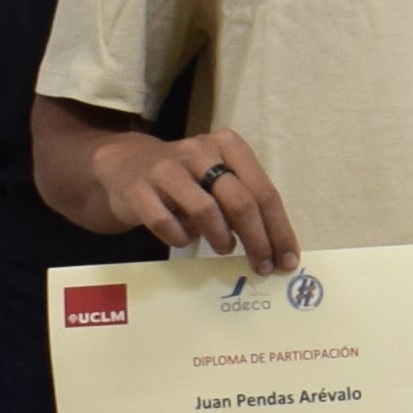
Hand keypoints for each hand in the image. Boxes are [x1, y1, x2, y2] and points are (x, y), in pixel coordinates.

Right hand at [75, 125, 292, 273]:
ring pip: (206, 211)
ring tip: (223, 247)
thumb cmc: (186, 179)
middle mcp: (200, 151)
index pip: (264, 192)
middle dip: (257, 241)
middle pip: (241, 202)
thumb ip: (244, 202)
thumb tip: (275, 248)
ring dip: (220, 238)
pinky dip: (180, 237)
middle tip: (262, 266)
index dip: (279, 230)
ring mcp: (167, 168)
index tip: (287, 260)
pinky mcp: (139, 189)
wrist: (126, 165)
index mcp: (228, 145)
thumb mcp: (219, 179)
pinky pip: (166, 223)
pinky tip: (184, 238)